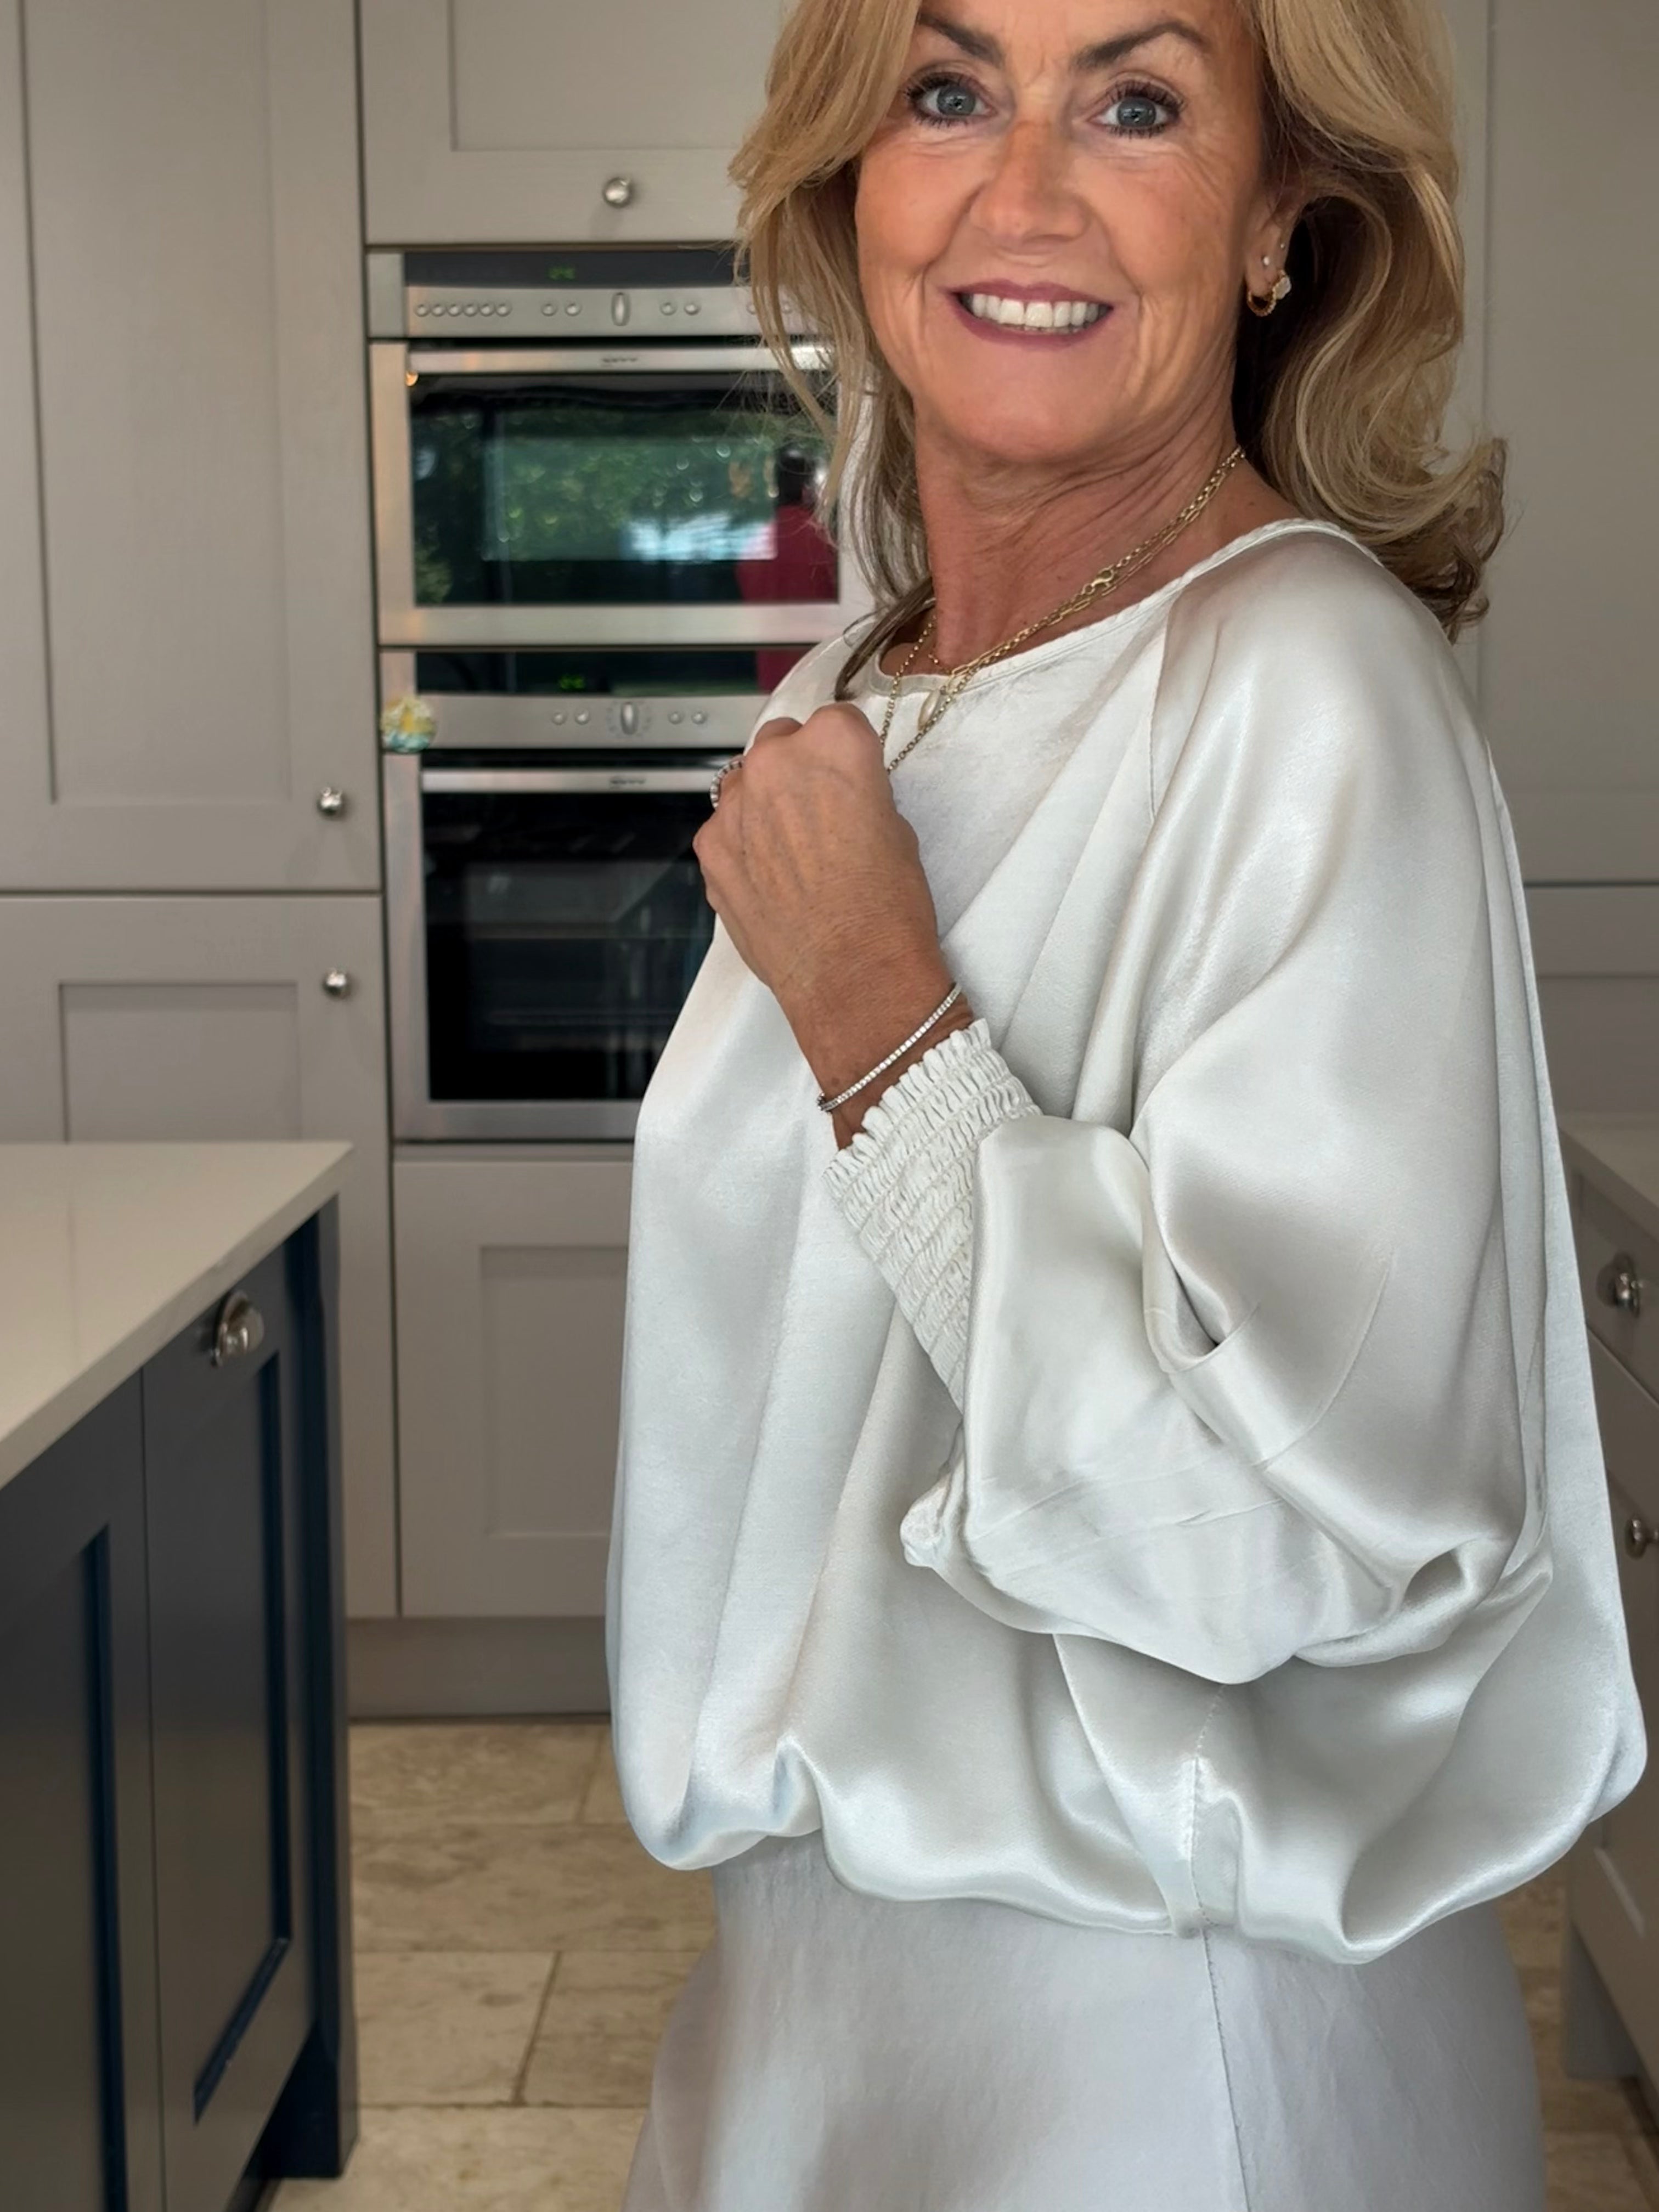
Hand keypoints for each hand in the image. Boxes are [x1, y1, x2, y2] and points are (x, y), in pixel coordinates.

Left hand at [693, 706, 969, 1125]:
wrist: (853, 977)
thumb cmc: (889, 907)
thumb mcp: (895, 827)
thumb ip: (857, 791)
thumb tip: (836, 793)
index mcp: (834, 743)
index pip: (835, 721)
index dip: (845, 753)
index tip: (850, 778)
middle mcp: (776, 762)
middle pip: (780, 741)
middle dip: (796, 768)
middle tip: (818, 813)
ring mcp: (733, 806)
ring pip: (745, 783)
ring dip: (763, 803)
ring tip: (791, 852)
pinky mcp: (709, 849)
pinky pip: (724, 829)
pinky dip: (742, 845)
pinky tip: (769, 881)